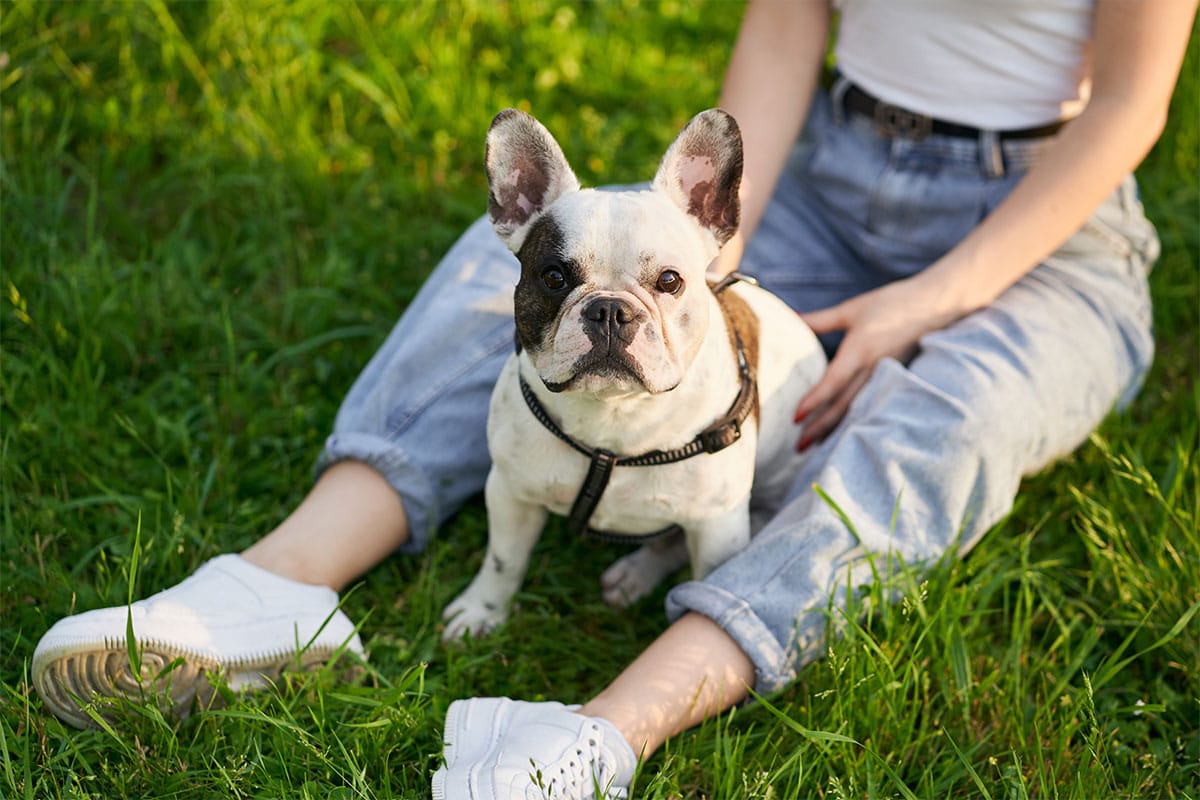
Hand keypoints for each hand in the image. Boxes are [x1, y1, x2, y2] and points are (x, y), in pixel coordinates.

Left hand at [794, 276, 960, 449]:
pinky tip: (843, 432)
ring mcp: (886, 377)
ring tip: (814, 446)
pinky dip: (855, 420)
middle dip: (819, 428)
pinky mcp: (895, 380)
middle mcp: (873, 368)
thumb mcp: (852, 310)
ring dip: (835, 429)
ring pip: (857, 409)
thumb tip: (791, 319)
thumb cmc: (893, 302)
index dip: (814, 401)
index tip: (795, 418)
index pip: (833, 382)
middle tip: (798, 447)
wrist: (937, 305)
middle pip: (843, 405)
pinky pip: (871, 405)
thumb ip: (820, 320)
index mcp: (860, 350)